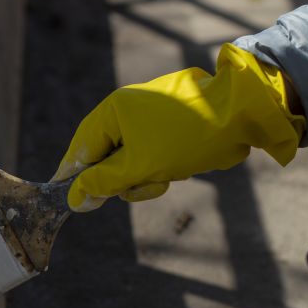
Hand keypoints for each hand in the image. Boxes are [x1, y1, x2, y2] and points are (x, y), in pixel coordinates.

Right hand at [52, 43, 305, 211]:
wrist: (242, 114)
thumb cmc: (187, 137)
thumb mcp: (139, 166)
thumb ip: (102, 183)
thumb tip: (74, 198)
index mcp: (114, 111)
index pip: (81, 148)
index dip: (72, 176)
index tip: (65, 198)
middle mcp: (127, 109)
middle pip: (105, 158)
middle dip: (123, 179)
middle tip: (141, 186)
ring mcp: (148, 117)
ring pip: (130, 161)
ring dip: (145, 177)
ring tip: (167, 176)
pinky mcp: (168, 126)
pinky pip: (150, 155)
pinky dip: (160, 168)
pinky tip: (180, 168)